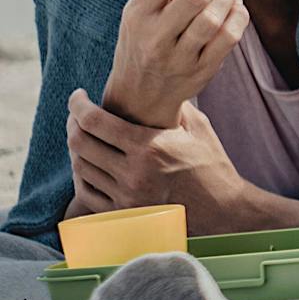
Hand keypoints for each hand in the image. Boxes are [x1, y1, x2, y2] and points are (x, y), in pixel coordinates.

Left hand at [65, 92, 248, 223]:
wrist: (224, 210)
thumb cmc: (213, 167)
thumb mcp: (199, 129)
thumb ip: (173, 106)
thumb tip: (154, 86)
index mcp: (150, 147)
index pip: (94, 121)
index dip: (77, 104)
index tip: (78, 96)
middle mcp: (134, 173)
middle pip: (79, 143)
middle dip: (72, 123)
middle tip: (77, 115)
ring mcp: (127, 196)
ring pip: (80, 167)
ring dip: (76, 149)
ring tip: (85, 138)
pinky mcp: (124, 213)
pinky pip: (86, 192)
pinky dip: (82, 175)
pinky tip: (90, 164)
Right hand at [103, 0, 248, 126]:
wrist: (140, 95)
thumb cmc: (145, 40)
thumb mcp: (143, 10)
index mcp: (137, 11)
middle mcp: (155, 34)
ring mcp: (179, 55)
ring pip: (215, 16)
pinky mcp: (201, 70)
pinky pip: (230, 37)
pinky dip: (239, 16)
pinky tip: (235, 9)